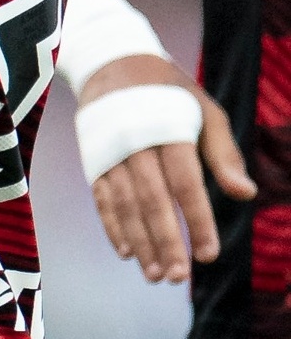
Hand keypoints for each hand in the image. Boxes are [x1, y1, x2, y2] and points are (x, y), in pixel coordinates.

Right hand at [82, 54, 256, 281]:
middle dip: (164, 240)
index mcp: (168, 128)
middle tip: (178, 277)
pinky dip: (111, 226)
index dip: (197, 220)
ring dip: (138, 241)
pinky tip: (127, 252)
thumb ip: (224, 153)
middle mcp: (135, 142)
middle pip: (151, 198)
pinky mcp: (93, 159)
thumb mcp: (204, 110)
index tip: (209, 255)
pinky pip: (101, 198)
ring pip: (123, 203)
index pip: (185, 183)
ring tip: (156, 274)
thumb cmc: (169, 92)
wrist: (113, 62)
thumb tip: (245, 194)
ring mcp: (109, 151)